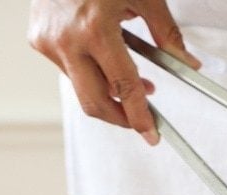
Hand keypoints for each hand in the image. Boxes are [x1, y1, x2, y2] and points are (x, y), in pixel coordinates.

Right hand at [28, 0, 200, 144]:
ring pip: (82, 86)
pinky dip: (90, 70)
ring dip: (108, 90)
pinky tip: (103, 55)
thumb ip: (167, 33)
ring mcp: (48, 42)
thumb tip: (187, 63)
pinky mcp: (38, 39)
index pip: (123, 87)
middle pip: (94, 102)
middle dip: (120, 118)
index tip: (151, 134)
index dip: (139, 116)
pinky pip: (69, 68)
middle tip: (140, 121)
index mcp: (95, 28)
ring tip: (132, 78)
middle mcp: (67, 40)